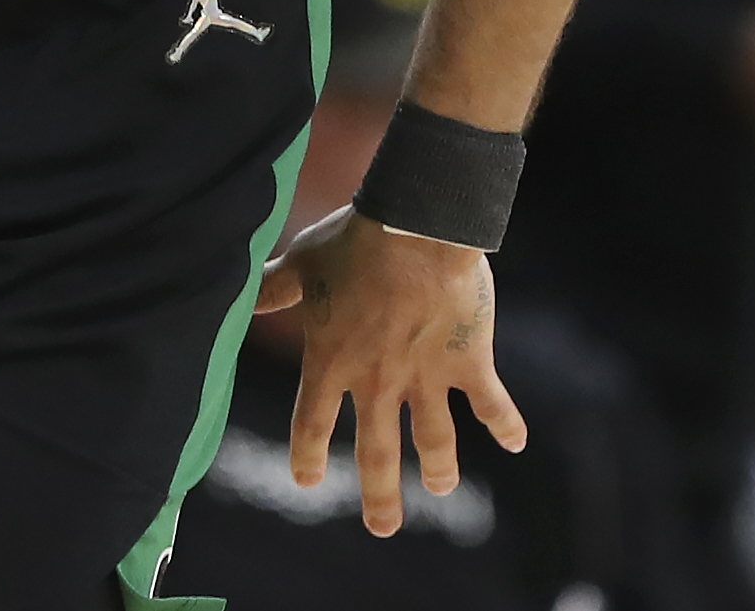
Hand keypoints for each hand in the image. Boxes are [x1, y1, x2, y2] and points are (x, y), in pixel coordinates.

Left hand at [256, 206, 527, 536]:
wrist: (417, 227)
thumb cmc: (355, 240)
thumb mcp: (303, 263)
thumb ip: (273, 288)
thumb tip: (238, 293)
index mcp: (332, 361)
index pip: (311, 422)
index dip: (307, 453)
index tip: (306, 480)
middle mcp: (378, 381)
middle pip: (376, 452)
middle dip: (380, 495)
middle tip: (383, 527)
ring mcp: (426, 377)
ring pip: (434, 440)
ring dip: (440, 468)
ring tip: (442, 488)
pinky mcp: (468, 362)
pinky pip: (490, 403)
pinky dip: (506, 425)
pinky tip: (516, 444)